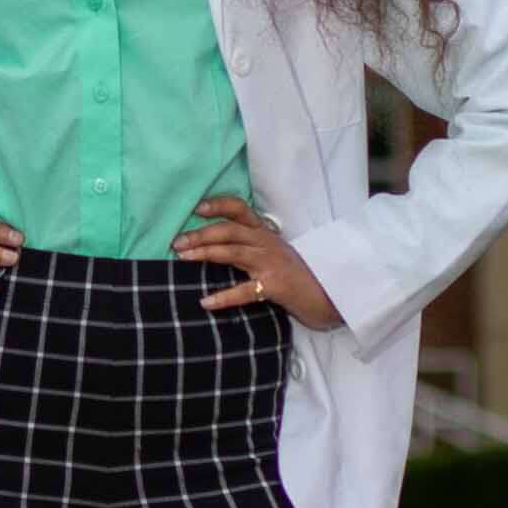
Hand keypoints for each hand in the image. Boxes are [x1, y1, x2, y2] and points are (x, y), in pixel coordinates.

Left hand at [171, 194, 342, 327]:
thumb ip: (250, 247)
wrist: (331, 294)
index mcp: (265, 234)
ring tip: (183, 258)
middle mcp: (267, 244)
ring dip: (206, 253)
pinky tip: (206, 302)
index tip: (196, 208)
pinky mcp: (276, 286)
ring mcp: (272, 264)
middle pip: (230, 230)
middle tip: (176, 242)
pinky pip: (246, 291)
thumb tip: (214, 248)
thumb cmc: (297, 276)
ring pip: (234, 251)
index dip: (218, 205)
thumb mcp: (274, 254)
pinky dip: (224, 296)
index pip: (240, 209)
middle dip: (201, 234)